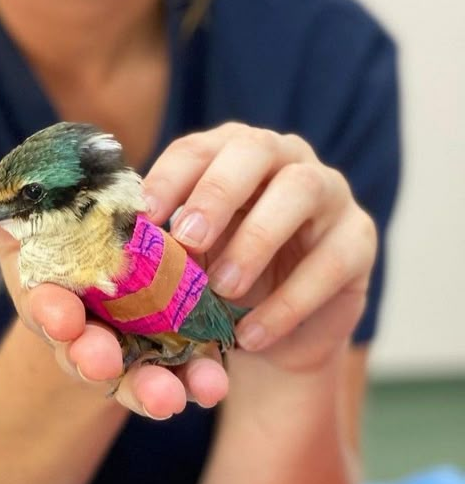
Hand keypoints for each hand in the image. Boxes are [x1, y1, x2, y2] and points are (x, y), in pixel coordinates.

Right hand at [0, 143, 228, 418]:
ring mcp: (133, 347)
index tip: (59, 311)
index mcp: (53, 297)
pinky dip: (200, 378)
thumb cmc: (61, 237)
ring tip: (172, 395)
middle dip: (93, 357)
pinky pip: (188, 371)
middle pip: (88, 350)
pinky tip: (216, 381)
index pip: (46, 307)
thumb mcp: (26, 211)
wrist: (115, 264)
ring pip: (138, 375)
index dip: (50, 311)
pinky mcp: (175, 352)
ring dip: (151, 388)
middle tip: (103, 360)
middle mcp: (90, 330)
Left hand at [143, 124, 376, 373]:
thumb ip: (163, 244)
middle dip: (217, 193)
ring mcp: (328, 191)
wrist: (270, 330)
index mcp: (229, 152)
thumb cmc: (218, 277)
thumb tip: (124, 240)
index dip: (169, 178)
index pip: (197, 148)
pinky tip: (252, 335)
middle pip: (254, 150)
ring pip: (301, 190)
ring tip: (223, 289)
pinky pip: (331, 260)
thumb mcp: (187, 259)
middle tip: (188, 242)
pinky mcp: (359, 237)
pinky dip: (288, 302)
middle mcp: (282, 157)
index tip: (143, 217)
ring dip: (257, 239)